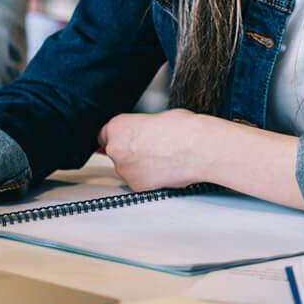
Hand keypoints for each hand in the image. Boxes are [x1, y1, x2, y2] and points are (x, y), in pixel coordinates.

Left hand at [98, 109, 212, 191]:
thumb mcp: (156, 117)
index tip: (130, 139)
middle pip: (115, 152)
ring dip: (139, 165)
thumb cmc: (183, 129)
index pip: (105, 134)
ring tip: (161, 158)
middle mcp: (116, 149)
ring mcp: (125, 170)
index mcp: (118, 127)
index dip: (121, 136)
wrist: (198, 148)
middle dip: (129, 151)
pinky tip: (163, 169)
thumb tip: (139, 133)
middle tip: (151, 147)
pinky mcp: (137, 186)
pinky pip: (138, 181)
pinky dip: (148, 178)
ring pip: (127, 168)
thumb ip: (139, 127)